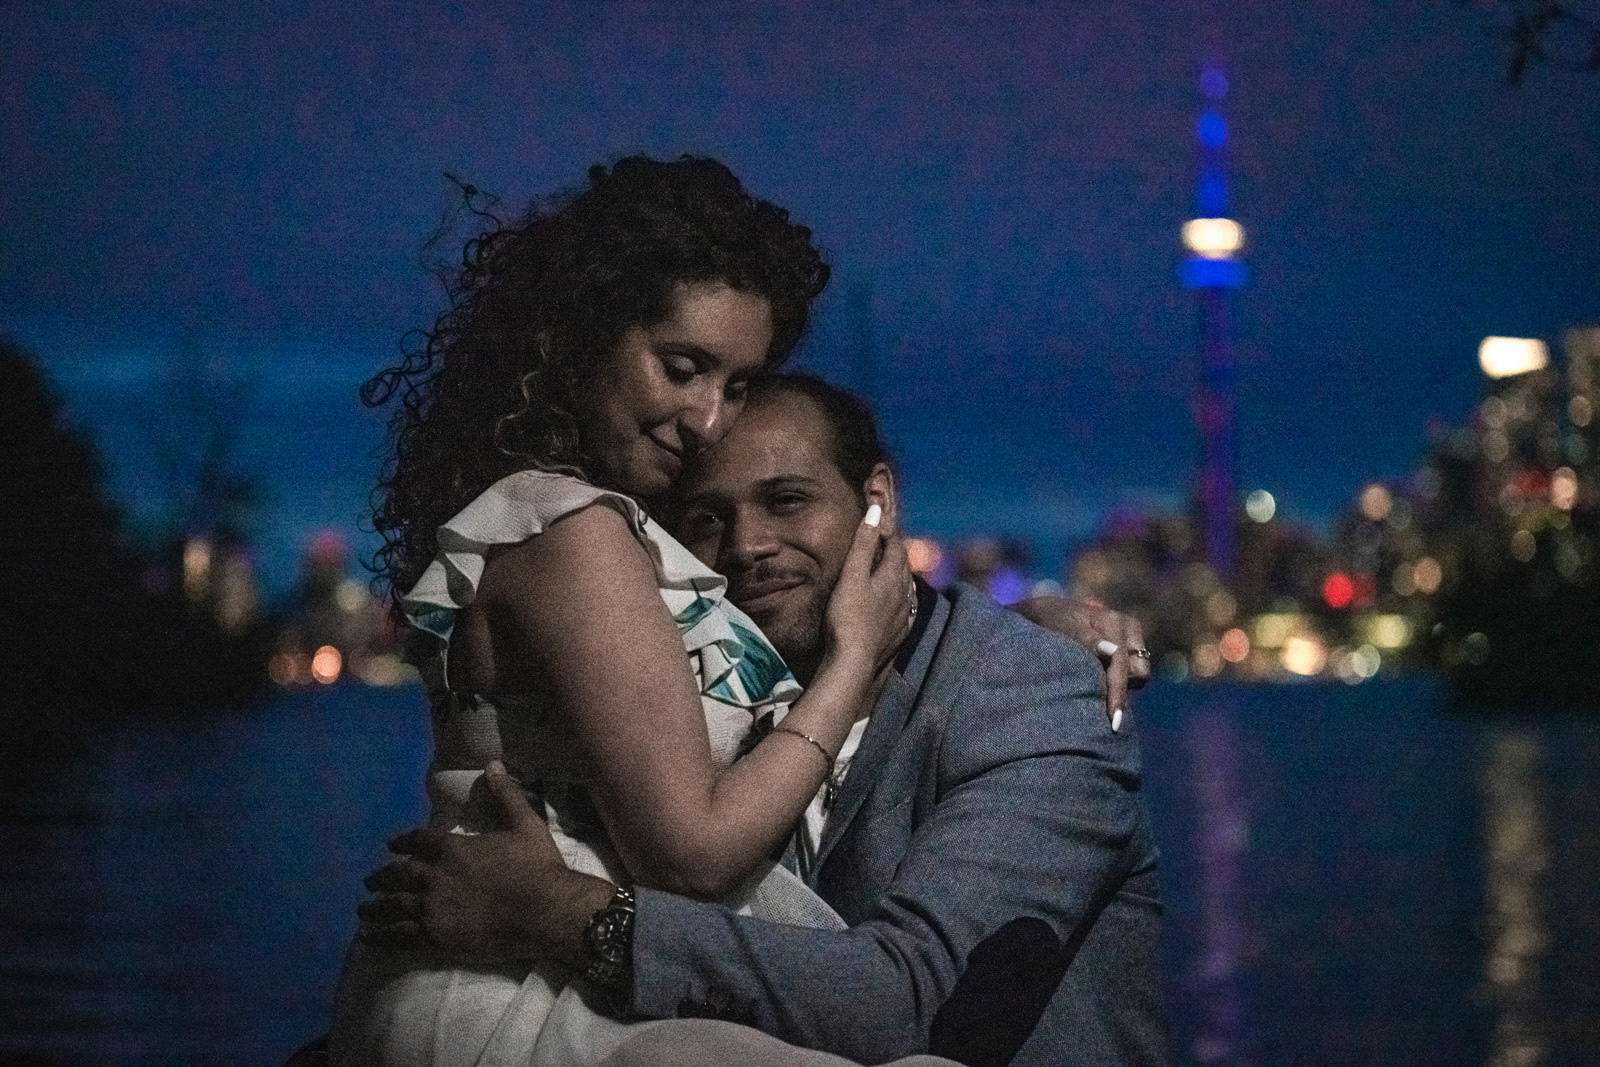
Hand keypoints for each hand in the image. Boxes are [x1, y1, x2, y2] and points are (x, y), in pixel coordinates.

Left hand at [358, 763, 613, 965]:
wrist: (544, 910)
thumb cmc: (537, 867)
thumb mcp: (526, 823)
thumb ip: (506, 794)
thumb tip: (493, 764)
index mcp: (453, 848)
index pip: (418, 841)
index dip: (402, 842)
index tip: (391, 845)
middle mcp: (435, 876)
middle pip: (398, 875)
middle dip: (382, 877)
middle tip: (369, 881)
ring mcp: (431, 908)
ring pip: (393, 906)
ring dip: (375, 907)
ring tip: (363, 911)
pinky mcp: (434, 937)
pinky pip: (399, 936)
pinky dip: (381, 936)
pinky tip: (368, 938)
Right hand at [822, 507, 914, 674]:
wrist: (853, 661)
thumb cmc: (847, 616)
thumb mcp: (851, 575)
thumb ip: (864, 543)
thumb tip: (876, 511)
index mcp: (891, 578)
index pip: (896, 548)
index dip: (889, 533)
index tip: (881, 522)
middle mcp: (903, 595)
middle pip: (904, 567)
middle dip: (898, 551)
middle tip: (889, 542)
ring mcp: (903, 616)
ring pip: (908, 588)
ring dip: (902, 575)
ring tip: (896, 569)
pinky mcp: (898, 634)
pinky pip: (907, 610)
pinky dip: (904, 599)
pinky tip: (902, 603)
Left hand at [1012, 597, 1148, 727]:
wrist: (1048, 612)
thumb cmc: (1051, 620)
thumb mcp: (1061, 627)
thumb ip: (1086, 639)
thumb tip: (1112, 651)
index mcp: (1113, 621)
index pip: (1120, 662)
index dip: (1117, 692)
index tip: (1113, 721)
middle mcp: (1128, 628)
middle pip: (1139, 672)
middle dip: (1120, 688)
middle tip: (1095, 699)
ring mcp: (1132, 638)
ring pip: (1139, 675)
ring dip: (1120, 684)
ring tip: (1093, 683)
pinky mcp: (1130, 648)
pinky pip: (1133, 674)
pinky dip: (1118, 681)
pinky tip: (1099, 680)